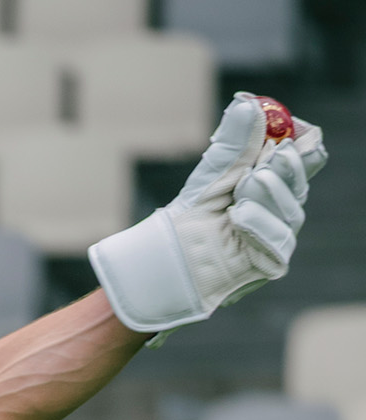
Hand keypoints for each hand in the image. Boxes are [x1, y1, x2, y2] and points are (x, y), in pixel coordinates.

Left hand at [89, 93, 326, 334]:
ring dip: (266, 196)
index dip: (304, 142)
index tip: (296, 126)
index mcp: (273, 182)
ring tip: (242, 191)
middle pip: (300, 183)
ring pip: (290, 211)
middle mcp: (281, 208)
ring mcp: (278, 236)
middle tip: (274, 154)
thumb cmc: (191, 217)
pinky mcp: (271, 262)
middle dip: (285, 169)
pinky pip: (277, 241)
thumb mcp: (212, 173)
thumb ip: (232, 142)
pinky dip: (259, 224)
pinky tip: (240, 216)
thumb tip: (247, 104)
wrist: (168, 257)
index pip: (303, 158)